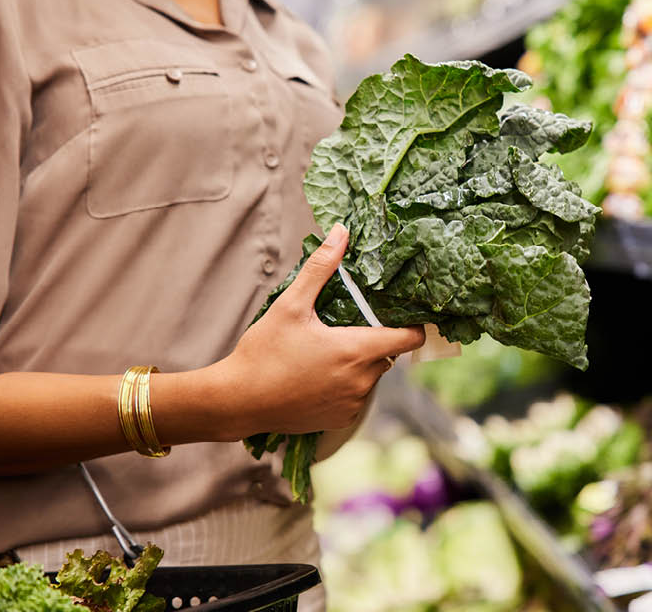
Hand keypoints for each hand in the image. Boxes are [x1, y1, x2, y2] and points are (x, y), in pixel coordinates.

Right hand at [212, 223, 424, 437]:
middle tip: (346, 326)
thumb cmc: (264, 353)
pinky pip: (356, 396)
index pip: (409, 339)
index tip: (403, 314)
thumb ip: (320, 268)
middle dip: (374, 339)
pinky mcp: (341, 419)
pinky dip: (346, 385)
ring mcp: (353, 404)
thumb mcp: (291, 305)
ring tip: (327, 351)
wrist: (238, 402)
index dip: (412, 325)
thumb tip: (340, 232)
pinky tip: (318, 376)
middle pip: (388, 355)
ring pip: (371, 376)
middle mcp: (362, 381)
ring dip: (359, 363)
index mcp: (356, 351)